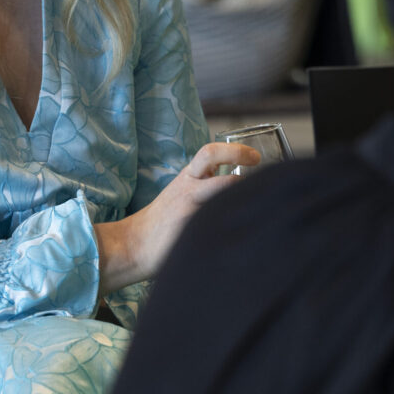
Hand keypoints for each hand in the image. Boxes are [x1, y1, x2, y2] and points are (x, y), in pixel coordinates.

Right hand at [95, 141, 259, 291]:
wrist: (136, 243)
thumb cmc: (165, 220)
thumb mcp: (183, 193)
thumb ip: (206, 185)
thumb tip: (241, 185)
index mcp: (187, 178)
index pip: (210, 153)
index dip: (235, 150)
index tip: (255, 157)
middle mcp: (188, 187)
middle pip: (210, 156)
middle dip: (237, 153)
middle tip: (257, 161)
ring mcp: (188, 207)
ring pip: (219, 190)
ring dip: (241, 193)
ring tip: (257, 202)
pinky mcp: (189, 230)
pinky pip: (217, 224)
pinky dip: (233, 226)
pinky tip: (243, 236)